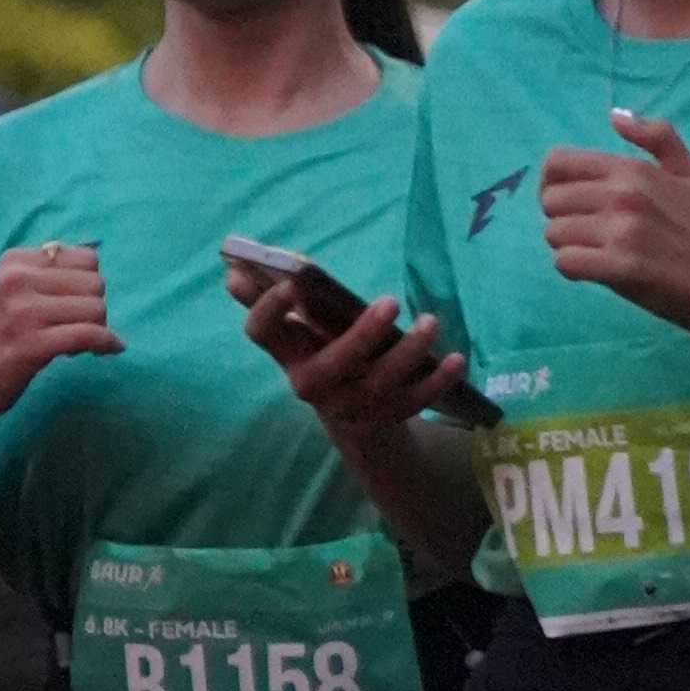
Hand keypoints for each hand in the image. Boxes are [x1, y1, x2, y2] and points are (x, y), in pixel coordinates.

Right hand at [0, 240, 112, 428]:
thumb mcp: (13, 291)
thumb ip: (48, 273)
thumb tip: (95, 256)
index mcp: (14, 261)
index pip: (86, 258)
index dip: (89, 285)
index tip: (74, 305)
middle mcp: (17, 279)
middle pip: (95, 283)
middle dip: (95, 309)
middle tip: (76, 328)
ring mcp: (23, 311)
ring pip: (96, 309)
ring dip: (98, 329)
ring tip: (75, 343)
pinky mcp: (32, 343)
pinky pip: (90, 335)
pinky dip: (106, 344)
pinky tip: (105, 351)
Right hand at [234, 270, 476, 478]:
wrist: (353, 420)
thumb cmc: (325, 356)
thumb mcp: (299, 332)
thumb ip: (270, 301)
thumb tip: (233, 270)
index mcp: (287, 355)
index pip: (263, 333)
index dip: (270, 310)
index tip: (291, 283)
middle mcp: (312, 385)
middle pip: (332, 365)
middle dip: (361, 335)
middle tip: (390, 302)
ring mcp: (349, 407)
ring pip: (379, 384)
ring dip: (408, 353)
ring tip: (430, 322)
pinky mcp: (384, 419)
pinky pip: (413, 402)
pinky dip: (436, 381)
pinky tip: (456, 359)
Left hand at [536, 109, 689, 339]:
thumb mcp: (689, 173)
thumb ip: (657, 137)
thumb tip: (615, 115)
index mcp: (632, 169)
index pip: (558, 162)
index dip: (553, 183)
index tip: (571, 201)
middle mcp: (622, 195)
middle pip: (550, 201)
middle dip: (563, 218)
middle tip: (589, 232)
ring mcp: (620, 231)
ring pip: (554, 233)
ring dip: (569, 246)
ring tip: (595, 252)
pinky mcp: (619, 267)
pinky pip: (565, 262)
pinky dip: (573, 269)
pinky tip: (594, 270)